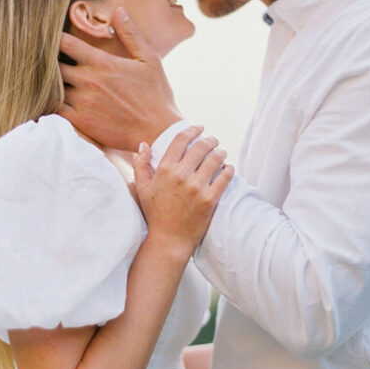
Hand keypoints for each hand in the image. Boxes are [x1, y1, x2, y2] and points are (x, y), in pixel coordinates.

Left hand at [60, 8, 181, 150]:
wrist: (158, 132)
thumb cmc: (156, 94)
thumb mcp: (148, 59)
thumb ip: (131, 34)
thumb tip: (119, 10)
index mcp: (101, 63)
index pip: (66, 43)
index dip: (54, 37)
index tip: (49, 36)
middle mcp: (88, 81)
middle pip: (53, 64)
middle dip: (48, 60)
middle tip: (44, 58)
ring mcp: (82, 102)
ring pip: (52, 87)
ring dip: (49, 82)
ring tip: (46, 78)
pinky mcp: (80, 122)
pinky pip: (55, 109)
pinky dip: (50, 103)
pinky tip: (52, 99)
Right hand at [133, 126, 233, 257]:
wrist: (168, 240)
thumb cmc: (154, 214)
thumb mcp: (142, 189)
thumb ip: (141, 165)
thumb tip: (143, 144)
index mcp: (164, 170)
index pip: (181, 140)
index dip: (193, 130)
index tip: (200, 128)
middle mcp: (181, 175)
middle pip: (201, 146)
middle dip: (210, 140)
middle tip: (213, 140)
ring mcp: (197, 188)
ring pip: (216, 159)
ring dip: (220, 153)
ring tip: (221, 154)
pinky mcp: (210, 200)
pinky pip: (225, 177)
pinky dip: (228, 169)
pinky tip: (228, 168)